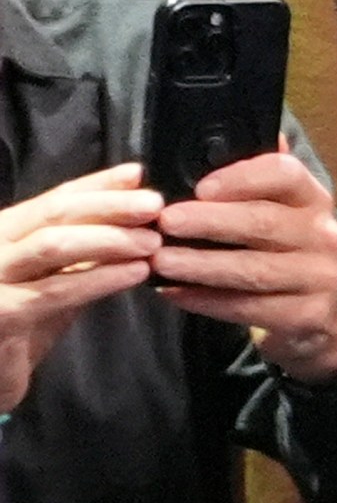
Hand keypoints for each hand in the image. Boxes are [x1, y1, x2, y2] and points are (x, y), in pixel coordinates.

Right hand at [0, 163, 161, 409]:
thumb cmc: (21, 327)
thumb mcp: (54, 282)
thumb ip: (84, 255)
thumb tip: (132, 221)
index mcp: (7, 232)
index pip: (54, 200)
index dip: (97, 185)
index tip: (138, 175)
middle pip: (55, 213)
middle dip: (109, 205)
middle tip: (155, 205)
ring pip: (54, 244)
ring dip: (109, 239)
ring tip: (152, 242)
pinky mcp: (3, 311)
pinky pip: (58, 289)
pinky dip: (100, 278)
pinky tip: (134, 274)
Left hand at [152, 143, 336, 381]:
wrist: (313, 310)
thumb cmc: (277, 246)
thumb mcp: (273, 205)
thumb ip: (251, 174)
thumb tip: (222, 126)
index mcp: (311, 197)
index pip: (285, 174)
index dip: (242, 178)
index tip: (200, 187)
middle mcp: (323, 234)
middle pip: (263, 223)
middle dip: (209, 222)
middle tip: (165, 222)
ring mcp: (320, 277)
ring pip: (254, 270)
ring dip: (202, 265)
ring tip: (160, 261)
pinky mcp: (308, 314)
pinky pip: (251, 308)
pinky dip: (209, 302)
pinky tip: (175, 293)